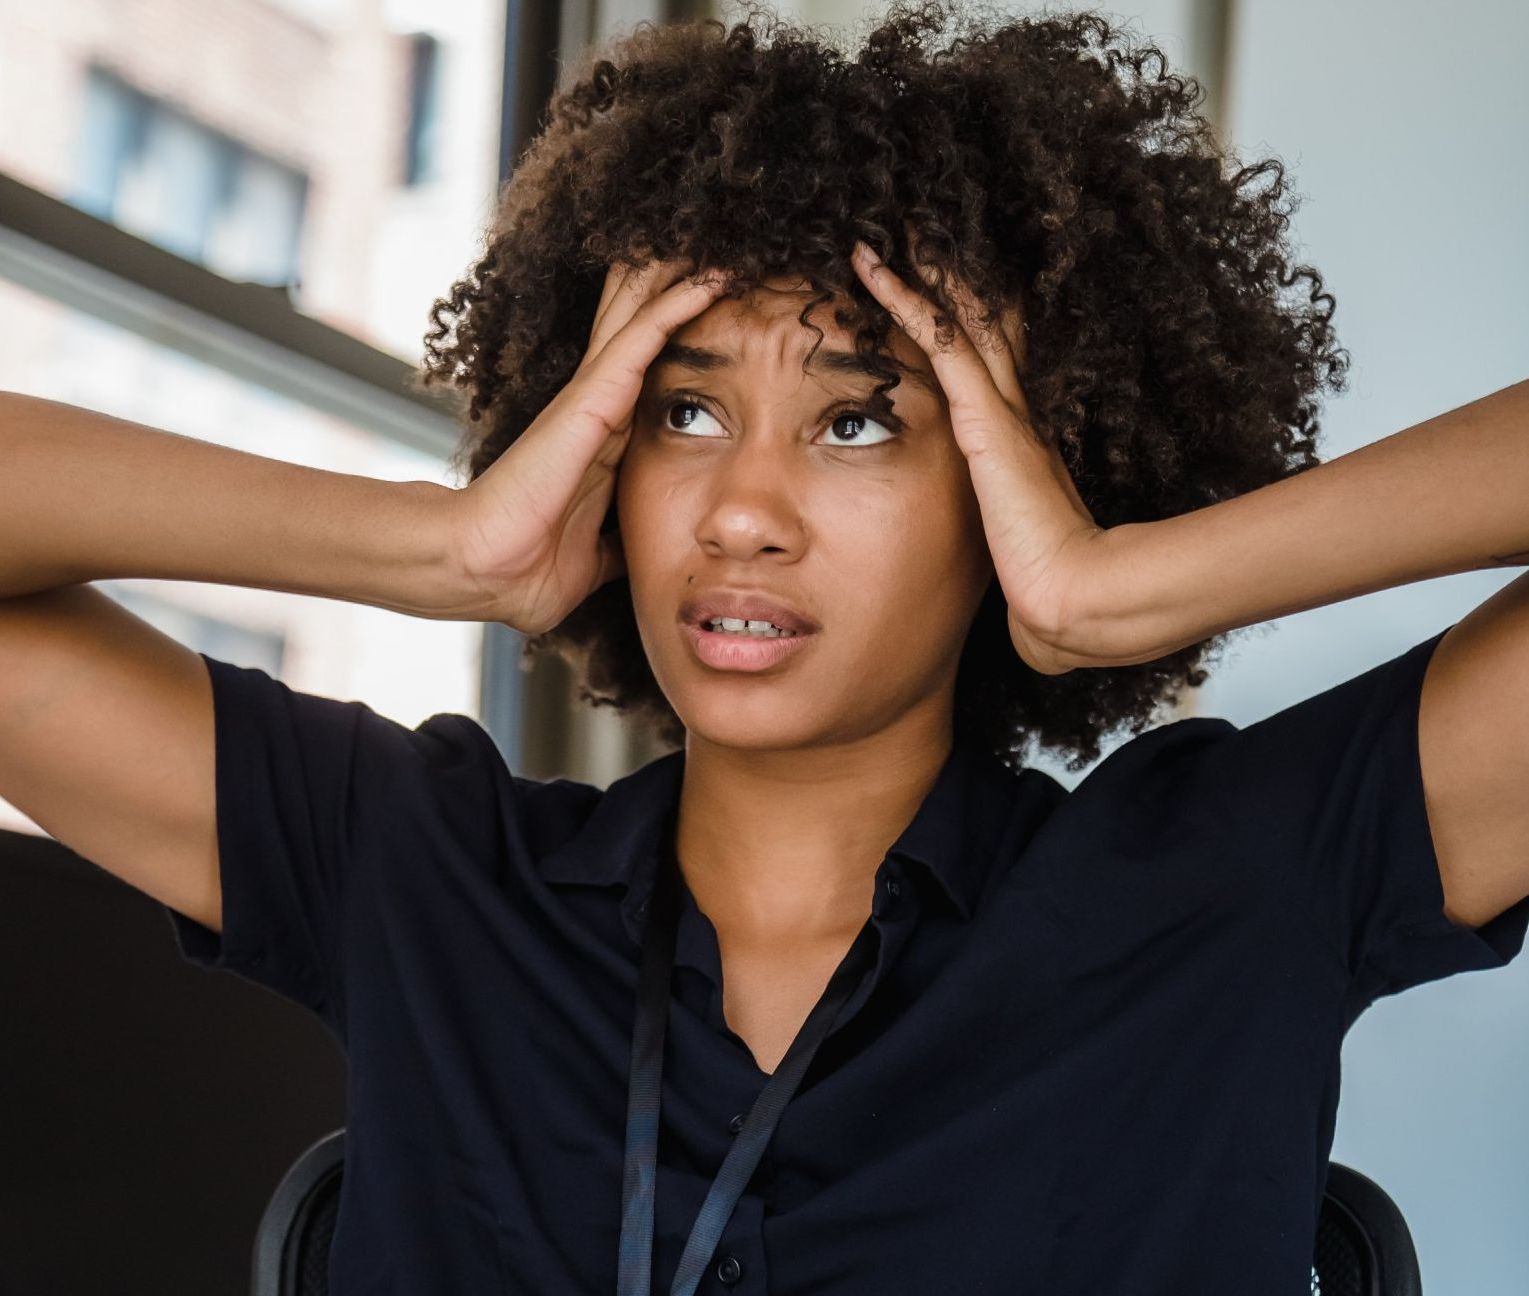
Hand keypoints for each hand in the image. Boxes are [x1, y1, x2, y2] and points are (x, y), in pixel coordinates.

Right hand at [447, 257, 730, 633]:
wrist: (489, 572)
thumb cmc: (529, 567)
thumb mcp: (594, 555)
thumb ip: (618, 541)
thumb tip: (641, 551)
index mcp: (600, 440)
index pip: (644, 371)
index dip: (673, 334)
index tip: (713, 308)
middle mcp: (596, 407)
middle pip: (638, 327)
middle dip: (671, 285)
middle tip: (713, 244)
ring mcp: (592, 398)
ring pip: (642, 316)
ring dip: (680, 277)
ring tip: (720, 238)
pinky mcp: (592, 400)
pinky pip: (644, 339)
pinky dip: (677, 305)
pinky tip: (710, 277)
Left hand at [849, 230, 1102, 674]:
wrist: (1071, 601)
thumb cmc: (1048, 591)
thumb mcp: (1011, 553)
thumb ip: (1000, 546)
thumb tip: (1002, 580)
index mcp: (1018, 445)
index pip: (991, 367)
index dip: (971, 324)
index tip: (948, 290)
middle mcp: (1011, 414)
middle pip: (981, 324)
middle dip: (952, 277)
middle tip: (921, 228)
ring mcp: (999, 410)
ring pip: (958, 317)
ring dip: (923, 271)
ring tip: (890, 227)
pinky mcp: (981, 417)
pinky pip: (936, 339)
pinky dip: (903, 297)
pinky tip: (870, 263)